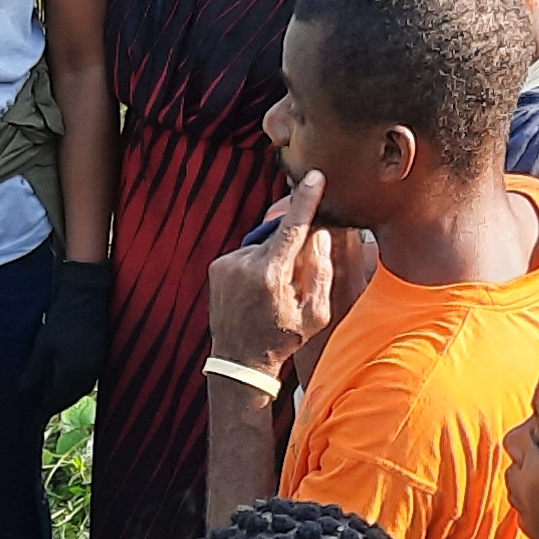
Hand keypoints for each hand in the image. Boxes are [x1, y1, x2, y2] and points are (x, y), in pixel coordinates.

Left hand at [23, 257, 113, 417]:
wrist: (86, 298)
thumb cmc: (62, 320)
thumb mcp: (43, 345)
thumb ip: (33, 370)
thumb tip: (21, 390)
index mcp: (72, 374)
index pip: (55, 401)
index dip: (43, 413)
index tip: (33, 423)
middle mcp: (87, 375)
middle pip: (69, 399)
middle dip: (54, 407)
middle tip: (39, 414)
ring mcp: (96, 366)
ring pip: (79, 391)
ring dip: (65, 397)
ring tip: (50, 400)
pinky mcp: (99, 357)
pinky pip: (86, 381)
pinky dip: (74, 386)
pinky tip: (65, 382)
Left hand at [207, 173, 334, 372]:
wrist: (239, 361)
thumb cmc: (283, 339)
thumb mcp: (316, 314)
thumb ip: (321, 271)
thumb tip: (319, 234)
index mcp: (272, 275)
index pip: (293, 227)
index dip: (306, 199)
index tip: (314, 176)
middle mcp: (245, 264)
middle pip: (280, 238)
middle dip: (292, 249)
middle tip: (294, 280)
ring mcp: (227, 264)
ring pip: (263, 246)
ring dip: (273, 259)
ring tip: (271, 292)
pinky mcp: (217, 266)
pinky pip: (246, 255)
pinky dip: (256, 265)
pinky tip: (255, 291)